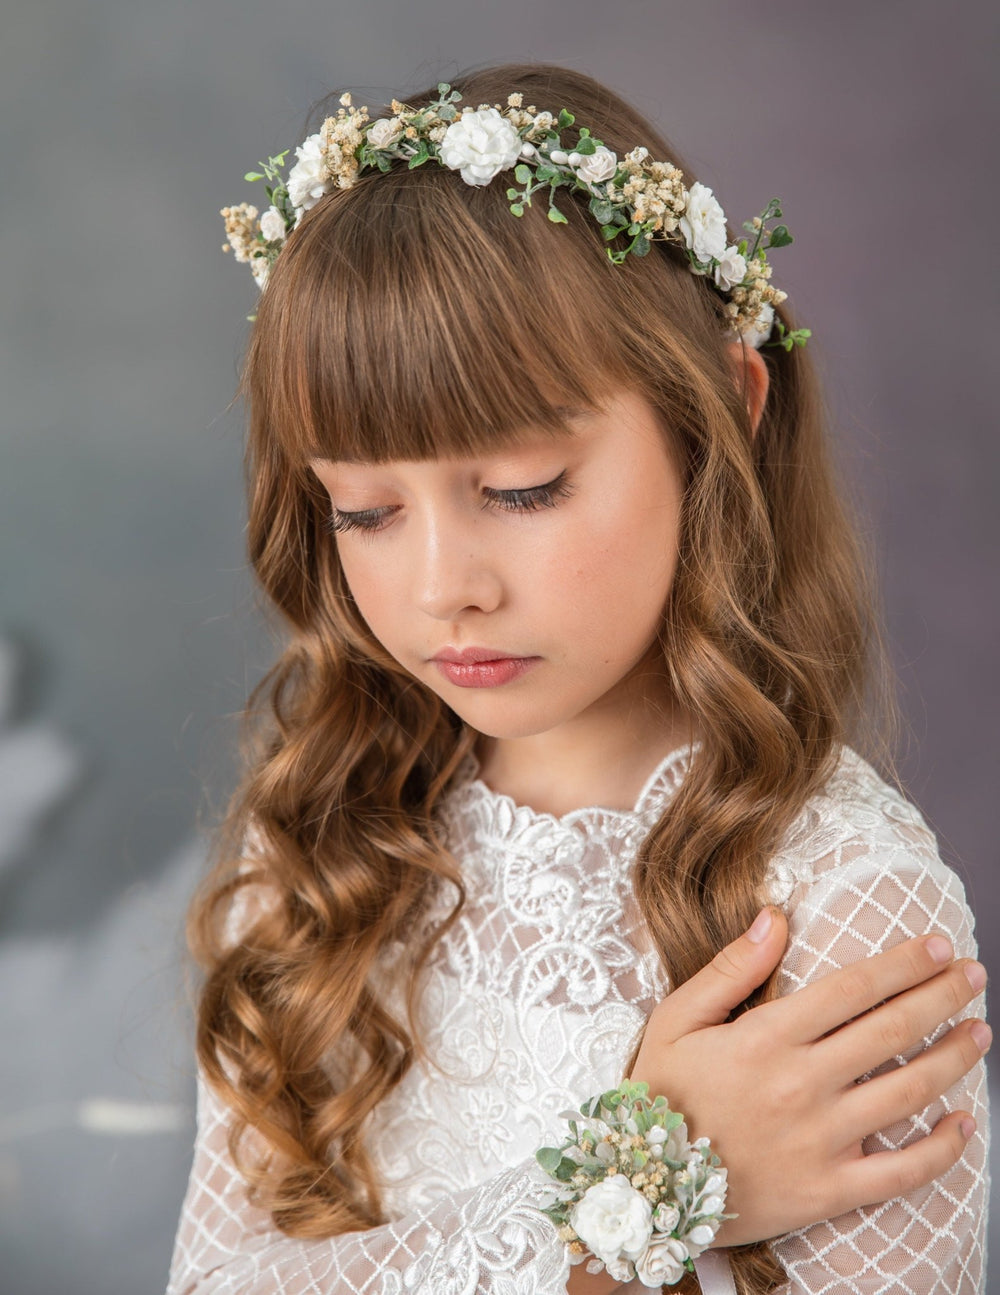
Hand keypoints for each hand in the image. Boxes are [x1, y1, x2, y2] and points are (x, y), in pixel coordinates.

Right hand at [627, 906, 988, 1246]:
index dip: (902, 964)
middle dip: (941, 996)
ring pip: (908, 1092)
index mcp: (766, 1038)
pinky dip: (943, 1148)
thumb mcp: (677, 1019)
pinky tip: (965, 1123)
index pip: (852, 988)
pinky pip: (901, 1172)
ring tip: (980, 1032)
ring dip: (953, 1058)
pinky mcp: (828, 1191)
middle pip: (891, 1030)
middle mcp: (801, 1084)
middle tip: (974, 975)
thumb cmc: (662, 1095)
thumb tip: (775, 918)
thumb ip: (730, 968)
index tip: (938, 946)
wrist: (647, 1188)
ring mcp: (820, 1140)